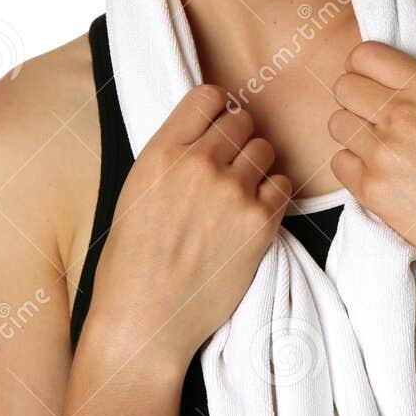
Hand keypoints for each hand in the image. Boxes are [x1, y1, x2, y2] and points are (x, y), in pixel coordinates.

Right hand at [86, 85, 293, 370]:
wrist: (145, 319)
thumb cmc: (132, 262)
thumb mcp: (136, 192)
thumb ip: (171, 157)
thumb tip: (206, 132)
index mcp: (161, 152)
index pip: (208, 96)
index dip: (217, 110)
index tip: (216, 128)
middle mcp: (198, 165)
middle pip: (243, 120)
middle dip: (239, 139)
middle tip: (228, 169)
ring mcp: (232, 193)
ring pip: (266, 150)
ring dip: (257, 167)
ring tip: (237, 197)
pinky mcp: (260, 223)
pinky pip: (283, 186)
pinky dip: (273, 196)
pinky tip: (251, 216)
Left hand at [327, 41, 415, 286]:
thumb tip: (415, 102)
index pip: (365, 55)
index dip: (366, 70)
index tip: (375, 84)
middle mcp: (402, 113)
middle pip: (344, 87)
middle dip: (356, 101)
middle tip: (374, 120)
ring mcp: (384, 152)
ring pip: (337, 125)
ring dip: (353, 135)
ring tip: (380, 151)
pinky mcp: (374, 191)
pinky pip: (339, 165)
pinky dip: (354, 169)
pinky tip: (380, 177)